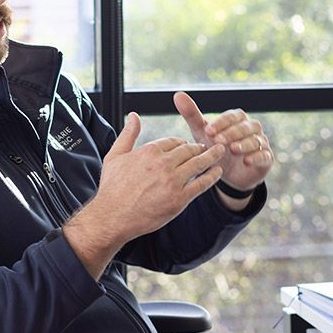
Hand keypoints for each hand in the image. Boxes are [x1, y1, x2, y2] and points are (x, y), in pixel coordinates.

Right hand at [63, 112, 224, 278]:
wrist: (113, 217)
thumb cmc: (112, 187)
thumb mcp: (115, 156)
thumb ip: (128, 134)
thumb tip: (134, 115)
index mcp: (149, 151)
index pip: (173, 141)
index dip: (182, 142)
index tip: (186, 145)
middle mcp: (163, 164)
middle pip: (188, 150)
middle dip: (199, 147)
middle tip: (206, 147)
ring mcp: (172, 181)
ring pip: (198, 163)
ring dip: (212, 155)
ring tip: (221, 150)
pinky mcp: (179, 199)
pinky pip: (201, 184)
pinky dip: (212, 176)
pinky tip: (218, 171)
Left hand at [173, 91, 272, 193]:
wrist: (227, 173)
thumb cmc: (215, 147)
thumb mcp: (203, 133)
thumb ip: (192, 115)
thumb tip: (178, 94)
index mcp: (237, 119)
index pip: (232, 116)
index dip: (221, 123)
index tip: (208, 131)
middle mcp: (252, 128)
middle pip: (245, 126)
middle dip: (232, 133)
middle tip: (218, 141)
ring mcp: (261, 142)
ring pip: (256, 139)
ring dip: (245, 143)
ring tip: (232, 149)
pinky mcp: (266, 158)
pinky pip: (265, 155)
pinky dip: (257, 157)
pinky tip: (246, 160)